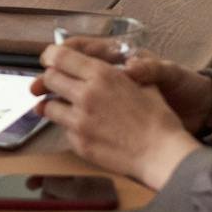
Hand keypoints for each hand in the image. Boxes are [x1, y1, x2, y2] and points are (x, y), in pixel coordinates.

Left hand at [32, 43, 201, 189]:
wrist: (163, 155)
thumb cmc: (158, 120)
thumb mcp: (142, 85)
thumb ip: (118, 73)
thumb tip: (105, 68)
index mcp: (102, 75)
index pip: (59, 56)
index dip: (51, 56)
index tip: (50, 59)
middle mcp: (85, 95)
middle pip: (49, 79)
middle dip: (51, 79)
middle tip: (58, 84)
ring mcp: (79, 121)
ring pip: (48, 106)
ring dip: (55, 104)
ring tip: (66, 107)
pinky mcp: (79, 143)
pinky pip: (64, 130)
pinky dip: (70, 127)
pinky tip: (86, 129)